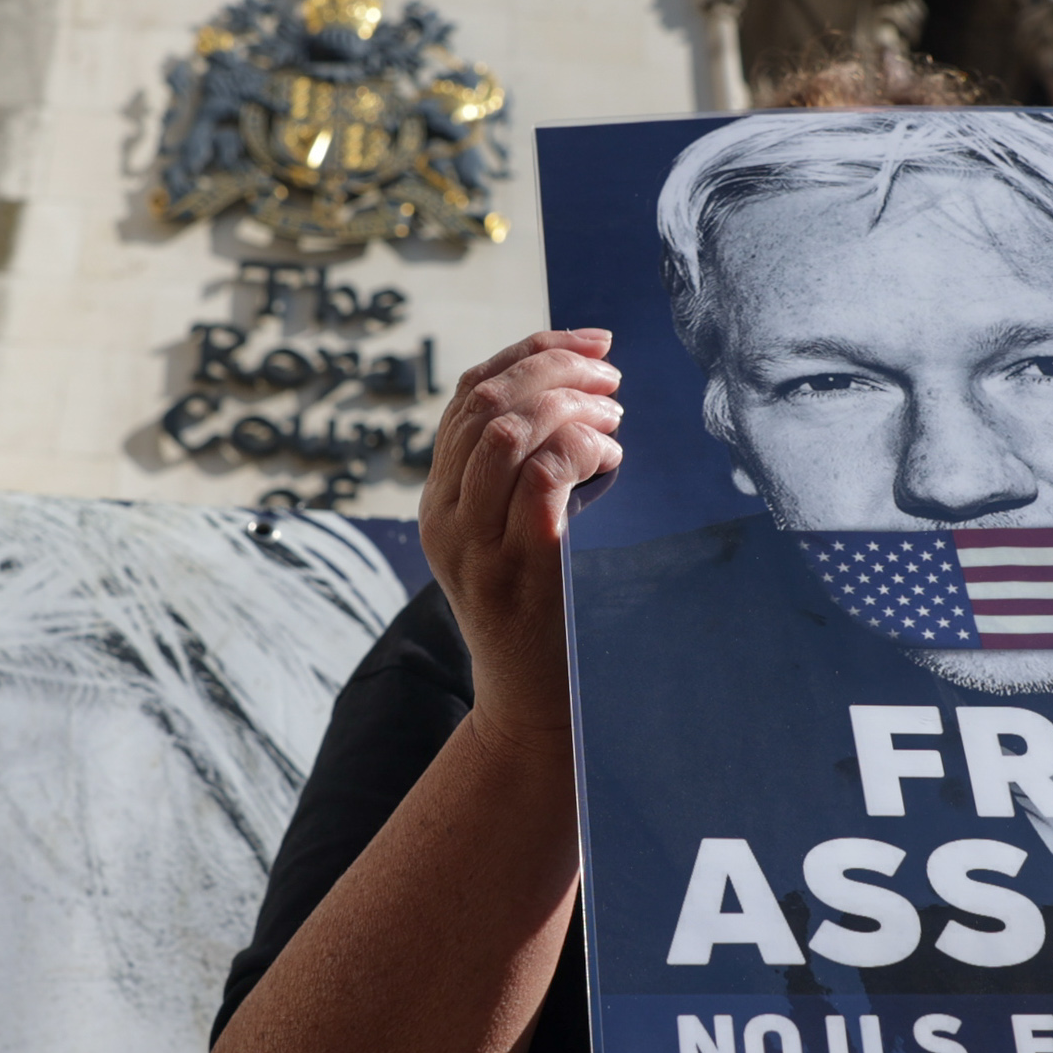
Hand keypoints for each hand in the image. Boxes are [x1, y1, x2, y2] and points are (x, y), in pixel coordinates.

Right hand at [419, 328, 623, 747]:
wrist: (533, 709)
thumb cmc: (541, 618)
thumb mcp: (515, 537)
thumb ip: (525, 477)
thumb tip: (581, 398)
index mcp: (439, 500)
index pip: (468, 394)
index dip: (530, 351)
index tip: (589, 343)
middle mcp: (444, 516)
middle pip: (486, 402)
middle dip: (555, 368)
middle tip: (612, 378)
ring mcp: (476, 543)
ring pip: (508, 431)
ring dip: (569, 406)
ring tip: (613, 418)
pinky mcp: (519, 566)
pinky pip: (543, 474)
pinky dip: (581, 448)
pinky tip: (610, 460)